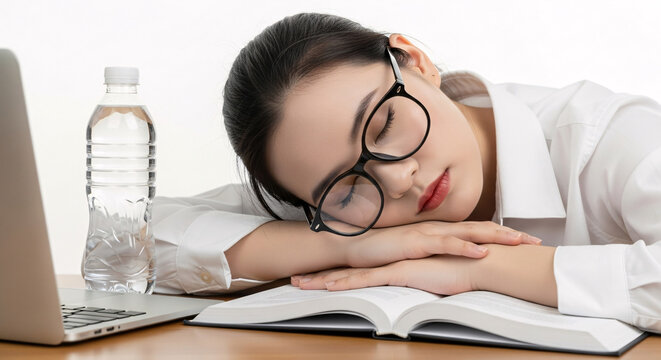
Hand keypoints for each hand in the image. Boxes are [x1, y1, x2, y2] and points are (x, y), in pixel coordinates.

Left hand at [291, 255, 475, 294]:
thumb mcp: (434, 277)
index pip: (361, 271)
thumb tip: (416, 290)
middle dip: (320, 276)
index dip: (338, 274)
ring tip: (300, 284)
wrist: (478, 261)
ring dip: (323, 280)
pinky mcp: (398, 271)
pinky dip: (346, 283)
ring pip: (350, 275)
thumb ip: (421, 281)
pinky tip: (329, 287)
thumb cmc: (462, 269)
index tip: (318, 278)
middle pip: (347, 271)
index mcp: (393, 264)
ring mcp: (391, 265)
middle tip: (297, 280)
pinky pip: (366, 280)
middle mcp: (388, 262)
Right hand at [342, 221, 540, 267]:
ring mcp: (428, 233)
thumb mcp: (417, 252)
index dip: (502, 235)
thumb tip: (455, 263)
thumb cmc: (385, 250)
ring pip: (468, 233)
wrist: (356, 245)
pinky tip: (482, 251)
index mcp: (440, 230)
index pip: (477, 231)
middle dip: (509, 235)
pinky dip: (465, 248)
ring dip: (495, 237)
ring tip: (518, 242)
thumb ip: (436, 254)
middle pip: (480, 229)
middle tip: (534, 241)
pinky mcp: (416, 243)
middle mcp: (438, 228)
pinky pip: (445, 245)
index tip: (525, 242)